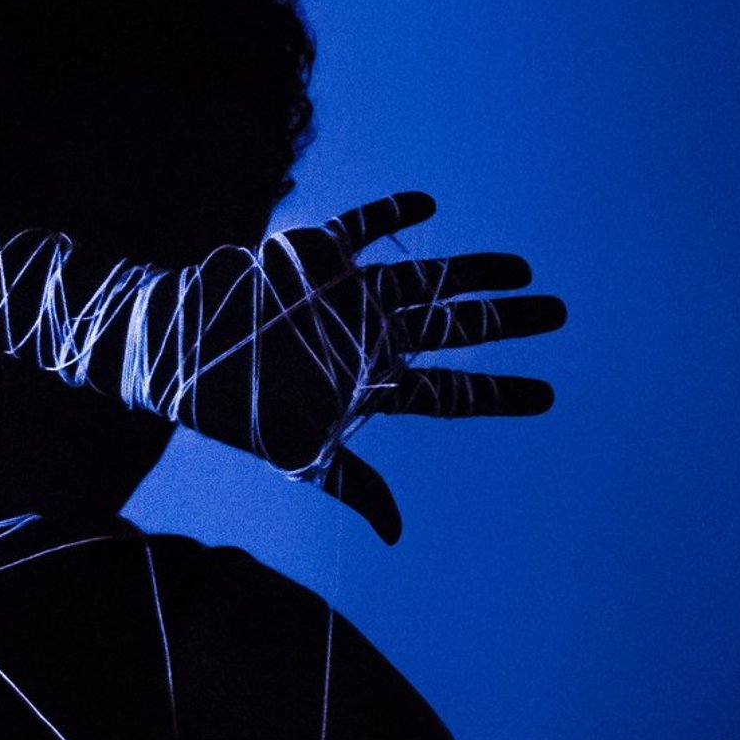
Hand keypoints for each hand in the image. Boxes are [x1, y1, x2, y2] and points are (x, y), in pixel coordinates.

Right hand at [169, 196, 565, 544]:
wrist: (178, 356)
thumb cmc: (240, 413)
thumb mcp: (301, 456)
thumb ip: (356, 485)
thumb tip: (396, 536)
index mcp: (374, 384)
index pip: (452, 391)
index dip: (501, 393)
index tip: (549, 395)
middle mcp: (372, 336)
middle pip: (456, 330)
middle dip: (509, 322)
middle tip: (560, 313)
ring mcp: (350, 295)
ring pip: (428, 280)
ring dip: (475, 272)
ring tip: (523, 269)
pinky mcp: (317, 256)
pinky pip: (363, 228)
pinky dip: (393, 214)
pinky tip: (429, 203)